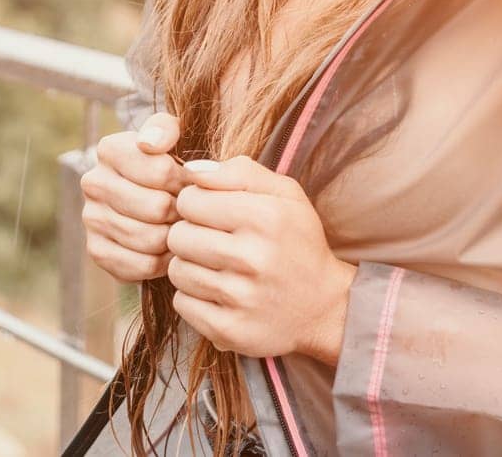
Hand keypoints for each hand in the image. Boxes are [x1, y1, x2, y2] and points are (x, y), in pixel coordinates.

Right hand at [79, 113, 191, 282]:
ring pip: (150, 239)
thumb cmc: (169, 164)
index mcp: (110, 149)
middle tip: (187, 209)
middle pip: (156, 208)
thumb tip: (150, 145)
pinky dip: (161, 261)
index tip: (187, 182)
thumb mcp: (172, 136)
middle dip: (180, 211)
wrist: (155, 198)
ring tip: (178, 226)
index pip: (162, 172)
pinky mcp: (96, 251)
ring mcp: (91, 218)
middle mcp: (93, 182)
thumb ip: (164, 128)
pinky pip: (141, 265)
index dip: (185, 181)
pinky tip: (166, 248)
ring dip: (174, 237)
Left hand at [167, 155, 356, 364]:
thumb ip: (239, 172)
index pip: (190, 200)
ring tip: (216, 266)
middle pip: (177, 236)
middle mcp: (253, 258)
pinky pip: (181, 303)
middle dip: (189, 234)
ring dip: (190, 266)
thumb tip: (190, 171)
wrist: (325, 307)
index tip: (212, 212)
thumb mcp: (285, 194)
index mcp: (265, 217)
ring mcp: (240, 298)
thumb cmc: (297, 242)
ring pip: (176, 270)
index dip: (196, 203)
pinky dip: (193, 297)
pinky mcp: (229, 330)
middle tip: (212, 240)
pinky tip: (217, 292)